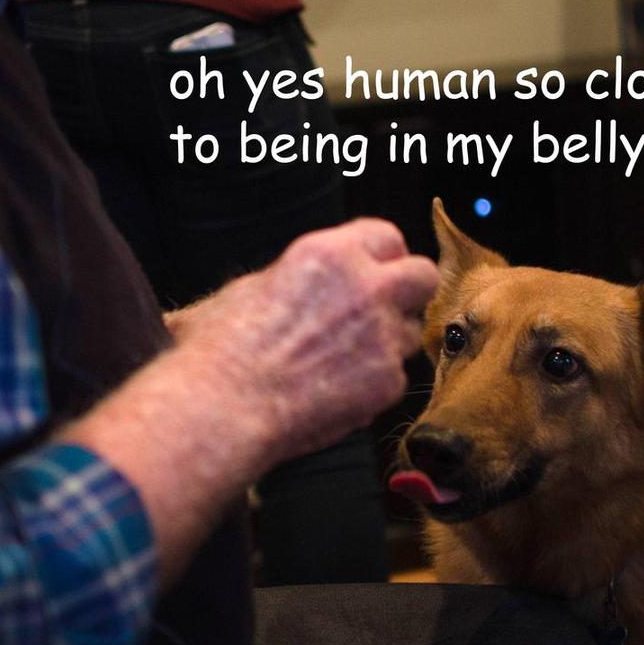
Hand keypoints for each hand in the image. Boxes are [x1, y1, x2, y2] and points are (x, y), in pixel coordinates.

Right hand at [178, 219, 438, 467]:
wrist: (223, 406)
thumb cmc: (220, 352)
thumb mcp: (249, 288)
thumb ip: (296, 279)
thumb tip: (306, 286)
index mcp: (330, 255)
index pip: (388, 237)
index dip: (383, 258)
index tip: (376, 272)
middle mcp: (366, 288)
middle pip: (423, 276)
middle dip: (408, 293)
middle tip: (384, 311)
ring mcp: (382, 336)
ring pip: (410, 334)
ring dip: (388, 345)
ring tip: (344, 363)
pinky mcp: (387, 382)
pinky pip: (396, 379)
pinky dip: (373, 388)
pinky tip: (336, 392)